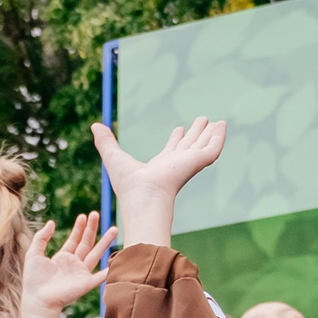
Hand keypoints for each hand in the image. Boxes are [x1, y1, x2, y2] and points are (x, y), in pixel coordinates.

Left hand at [19, 212, 115, 317]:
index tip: (84, 215)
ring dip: (105, 241)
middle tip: (96, 214)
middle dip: (92, 228)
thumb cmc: (34, 279)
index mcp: (62, 258)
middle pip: (87, 243)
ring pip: (97, 254)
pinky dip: (110, 269)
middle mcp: (74, 264)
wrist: (38, 299)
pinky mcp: (86, 283)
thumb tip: (52, 222)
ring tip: (114, 228)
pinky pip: (101, 275)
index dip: (79, 228)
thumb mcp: (34, 253)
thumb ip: (41, 237)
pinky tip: (119, 260)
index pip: (74, 240)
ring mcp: (81, 273)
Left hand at [91, 117, 225, 249]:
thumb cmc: (128, 184)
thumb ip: (105, 142)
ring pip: (203, 145)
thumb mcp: (113, 157)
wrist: (144, 197)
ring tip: (219, 122)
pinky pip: (213, 148)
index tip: (179, 129)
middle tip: (202, 120)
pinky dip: (219, 138)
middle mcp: (176, 165)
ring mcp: (189, 164)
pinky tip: (223, 126)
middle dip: (196, 133)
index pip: (171, 151)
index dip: (175, 139)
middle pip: (189, 146)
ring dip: (210, 134)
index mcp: (160, 166)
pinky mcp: (198, 163)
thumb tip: (94, 125)